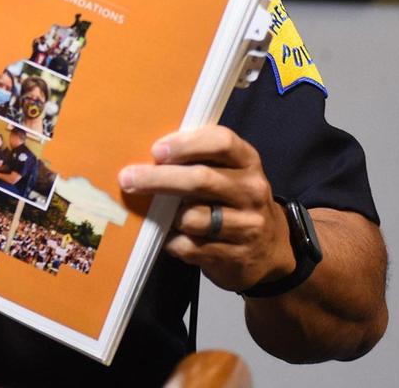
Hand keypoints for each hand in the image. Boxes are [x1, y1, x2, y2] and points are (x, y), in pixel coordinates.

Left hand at [118, 125, 294, 291]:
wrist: (270, 249)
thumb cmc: (232, 200)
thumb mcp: (227, 172)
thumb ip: (198, 159)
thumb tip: (147, 155)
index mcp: (247, 162)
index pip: (222, 142)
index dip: (186, 144)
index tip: (156, 151)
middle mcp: (252, 191)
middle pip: (201, 179)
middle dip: (159, 178)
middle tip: (128, 178)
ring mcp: (247, 225)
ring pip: (192, 217)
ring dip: (168, 217)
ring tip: (164, 216)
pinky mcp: (237, 256)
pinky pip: (190, 247)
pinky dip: (172, 242)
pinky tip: (172, 238)